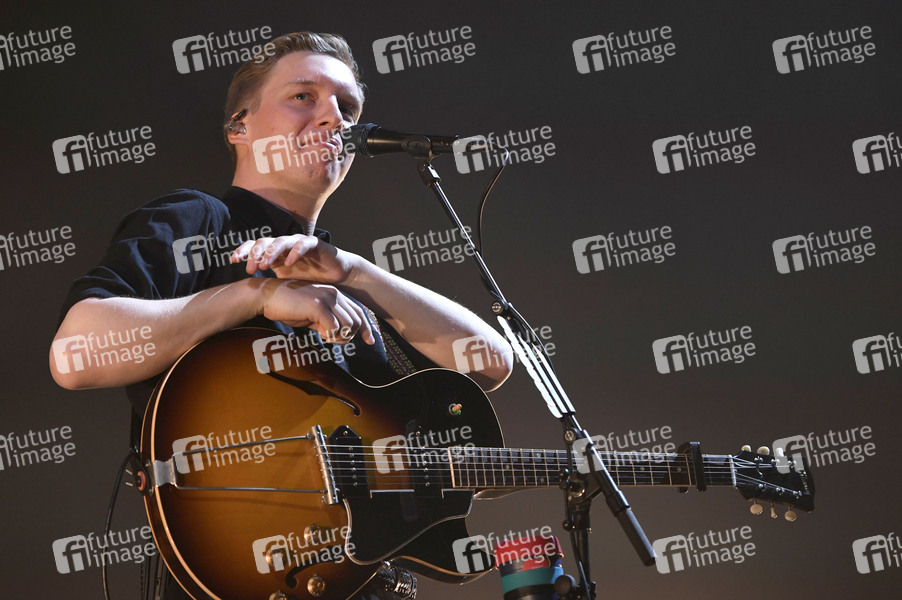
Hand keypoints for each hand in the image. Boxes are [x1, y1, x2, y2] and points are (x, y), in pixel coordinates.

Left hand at [232, 235, 358, 284]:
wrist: (336, 276)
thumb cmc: (310, 280)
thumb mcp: (285, 284)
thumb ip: (270, 285)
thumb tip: (247, 299)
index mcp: (275, 253)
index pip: (254, 247)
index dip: (243, 251)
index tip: (233, 260)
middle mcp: (284, 245)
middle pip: (264, 242)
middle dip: (255, 254)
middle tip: (250, 268)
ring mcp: (299, 242)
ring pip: (281, 241)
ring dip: (271, 252)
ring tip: (265, 264)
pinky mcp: (314, 243)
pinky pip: (303, 244)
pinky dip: (294, 252)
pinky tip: (289, 262)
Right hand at [260, 280, 373, 344]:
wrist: (266, 296)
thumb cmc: (287, 306)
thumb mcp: (311, 315)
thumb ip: (325, 322)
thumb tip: (336, 335)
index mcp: (334, 294)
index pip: (359, 312)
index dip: (366, 328)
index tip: (370, 341)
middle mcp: (334, 293)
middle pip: (356, 320)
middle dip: (350, 336)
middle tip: (334, 341)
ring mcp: (326, 298)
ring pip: (348, 324)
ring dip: (339, 336)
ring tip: (326, 337)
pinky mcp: (317, 305)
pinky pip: (333, 327)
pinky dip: (330, 335)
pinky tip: (320, 334)